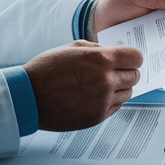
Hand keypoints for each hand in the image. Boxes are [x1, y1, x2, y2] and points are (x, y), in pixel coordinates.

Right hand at [24, 42, 143, 130]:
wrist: (28, 97)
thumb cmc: (47, 69)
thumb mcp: (73, 47)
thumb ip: (98, 49)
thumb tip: (114, 53)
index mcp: (101, 59)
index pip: (136, 57)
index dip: (133, 57)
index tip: (128, 59)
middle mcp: (106, 80)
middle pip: (135, 76)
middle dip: (127, 72)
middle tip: (115, 72)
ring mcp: (103, 101)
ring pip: (128, 93)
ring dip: (120, 87)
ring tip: (103, 84)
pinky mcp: (97, 116)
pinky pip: (116, 106)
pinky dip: (111, 100)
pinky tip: (96, 96)